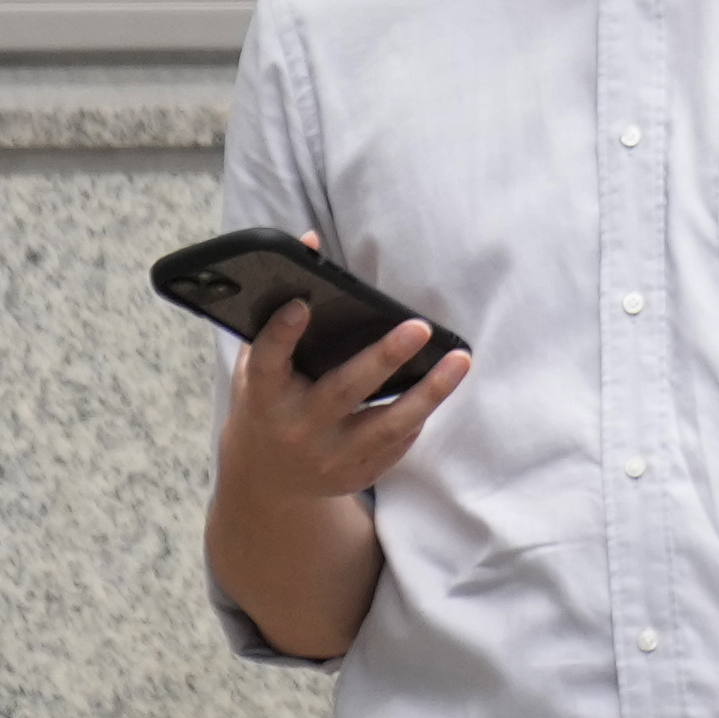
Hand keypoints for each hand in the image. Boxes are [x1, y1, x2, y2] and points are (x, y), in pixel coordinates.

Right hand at [218, 284, 467, 503]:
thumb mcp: (258, 362)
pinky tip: (440, 386)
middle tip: (419, 327)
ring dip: (428, 393)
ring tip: (460, 360)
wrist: (267, 478)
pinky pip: (397, 443)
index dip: (281, 333)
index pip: (267, 362)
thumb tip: (313, 239)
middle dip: (382, 359)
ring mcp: (328, 457)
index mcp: (263, 395)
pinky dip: (420, 415)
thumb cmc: (268, 402)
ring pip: (386, 425)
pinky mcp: (357, 474)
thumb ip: (281, 309)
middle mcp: (295, 427)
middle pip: (342, 391)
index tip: (302, 304)